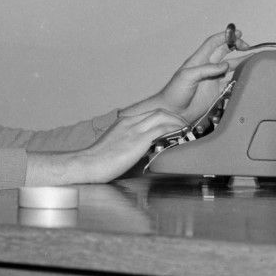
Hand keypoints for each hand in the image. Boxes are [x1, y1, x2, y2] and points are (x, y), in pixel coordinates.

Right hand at [26, 108, 185, 184]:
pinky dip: (174, 129)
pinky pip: (162, 128)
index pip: (150, 113)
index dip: (165, 117)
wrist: (88, 164)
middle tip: (186, 125)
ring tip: (187, 129)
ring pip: (162, 116)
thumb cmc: (98, 162)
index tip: (175, 124)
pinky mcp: (138, 139)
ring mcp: (134, 129)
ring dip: (178, 122)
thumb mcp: (115, 148)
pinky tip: (182, 134)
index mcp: (124, 122)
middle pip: (159, 111)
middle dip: (175, 117)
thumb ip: (129, 146)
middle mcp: (130, 122)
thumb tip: (144, 154)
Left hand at [124, 29, 249, 123]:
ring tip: (253, 59)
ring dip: (240, 61)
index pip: (213, 43)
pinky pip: (230, 81)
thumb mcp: (187, 76)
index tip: (237, 34)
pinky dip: (239, 77)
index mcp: (198, 60)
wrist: (173, 112)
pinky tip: (246, 75)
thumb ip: (207, 70)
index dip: (225, 36)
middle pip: (223, 52)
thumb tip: (225, 66)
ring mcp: (212, 79)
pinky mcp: (216, 91)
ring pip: (230, 66)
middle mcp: (207, 67)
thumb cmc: (174, 93)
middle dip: (235, 46)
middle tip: (247, 47)